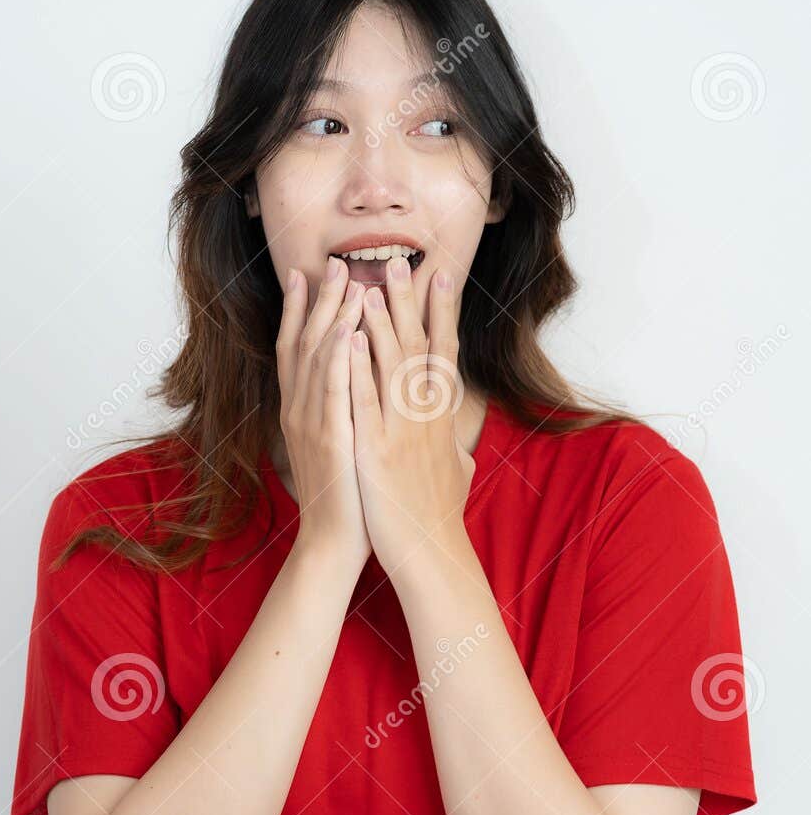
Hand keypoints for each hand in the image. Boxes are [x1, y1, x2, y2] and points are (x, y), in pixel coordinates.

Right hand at [275, 255, 372, 573]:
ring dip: (330, 315)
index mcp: (301, 410)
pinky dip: (339, 356)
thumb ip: (337, 413)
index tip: (303, 273)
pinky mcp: (331, 438)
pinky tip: (348, 328)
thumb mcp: (339, 446)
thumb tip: (346, 390)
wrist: (336, 542)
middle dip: (318, 300)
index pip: (294, 348)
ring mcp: (312, 422)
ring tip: (344, 279)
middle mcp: (299, 410)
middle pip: (304, 342)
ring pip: (318, 357)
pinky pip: (334, 389)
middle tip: (331, 262)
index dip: (296, 309)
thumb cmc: (346, 497)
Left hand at [349, 254, 475, 576]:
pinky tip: (350, 337)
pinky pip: (365, 399)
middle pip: (419, 346)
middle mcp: (426, 416)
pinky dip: (358, 365)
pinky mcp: (377, 449)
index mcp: (441, 418)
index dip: (443, 314)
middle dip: (409, 302)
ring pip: (391, 364)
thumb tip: (463, 449)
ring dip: (380, 320)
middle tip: (400, 261)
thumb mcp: (455, 477)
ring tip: (370, 283)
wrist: (428, 554)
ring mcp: (402, 430)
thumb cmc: (437, 518)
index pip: (444, 353)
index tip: (441, 276)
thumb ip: (455, 455)